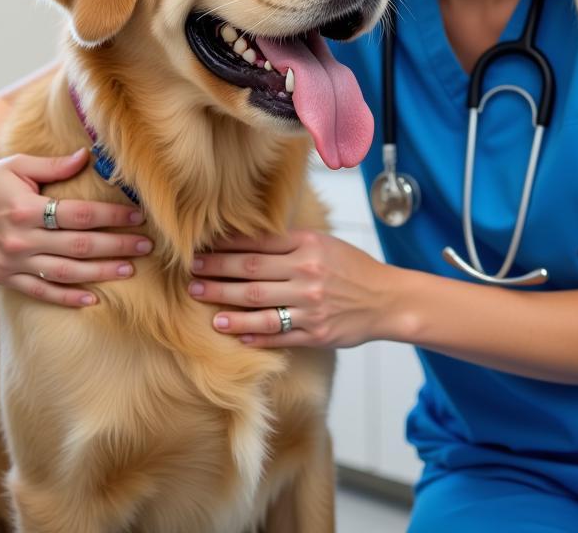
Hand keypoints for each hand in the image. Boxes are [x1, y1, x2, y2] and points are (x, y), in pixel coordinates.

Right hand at [0, 150, 152, 306]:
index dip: (111, 217)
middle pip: (78, 246)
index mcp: (25, 209)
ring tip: (130, 270)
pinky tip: (93, 300)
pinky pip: (40, 292)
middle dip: (117, 246)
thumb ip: (54, 166)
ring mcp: (11, 262)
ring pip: (64, 272)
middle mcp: (19, 239)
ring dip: (100, 273)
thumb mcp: (19, 165)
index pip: (79, 215)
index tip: (138, 217)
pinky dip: (67, 298)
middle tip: (147, 245)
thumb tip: (88, 155)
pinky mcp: (5, 278)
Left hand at [188, 229, 392, 347]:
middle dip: (217, 275)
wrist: (386, 299)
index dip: (225, 249)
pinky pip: (277, 336)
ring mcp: (310, 307)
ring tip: (205, 307)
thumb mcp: (324, 244)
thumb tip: (246, 241)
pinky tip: (234, 332)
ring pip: (259, 307)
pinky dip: (253, 335)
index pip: (258, 245)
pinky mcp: (315, 334)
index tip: (201, 251)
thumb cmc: (352, 268)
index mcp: (309, 247)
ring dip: (228, 307)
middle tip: (191, 277)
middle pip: (251, 274)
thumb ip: (289, 243)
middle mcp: (307, 275)